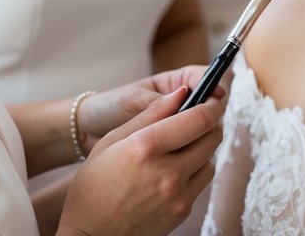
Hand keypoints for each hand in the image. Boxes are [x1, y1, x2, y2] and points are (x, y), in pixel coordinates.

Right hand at [58, 87, 223, 235]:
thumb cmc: (93, 188)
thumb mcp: (111, 141)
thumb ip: (150, 114)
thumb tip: (181, 92)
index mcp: (146, 147)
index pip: (199, 118)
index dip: (211, 104)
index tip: (211, 99)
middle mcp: (167, 172)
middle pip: (212, 137)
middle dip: (209, 124)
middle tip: (197, 121)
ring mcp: (177, 195)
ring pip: (210, 161)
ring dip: (202, 151)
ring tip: (180, 150)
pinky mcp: (181, 212)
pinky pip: (200, 184)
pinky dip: (193, 174)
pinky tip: (172, 174)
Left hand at [79, 66, 219, 151]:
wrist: (86, 134)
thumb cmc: (107, 109)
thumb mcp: (132, 102)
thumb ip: (157, 102)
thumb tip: (184, 96)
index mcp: (172, 83)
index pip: (202, 77)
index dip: (213, 84)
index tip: (217, 97)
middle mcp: (179, 102)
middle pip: (207, 103)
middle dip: (209, 112)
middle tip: (206, 124)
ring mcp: (177, 123)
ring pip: (201, 125)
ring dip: (200, 132)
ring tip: (192, 141)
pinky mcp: (173, 144)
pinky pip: (190, 144)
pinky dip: (191, 148)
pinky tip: (184, 156)